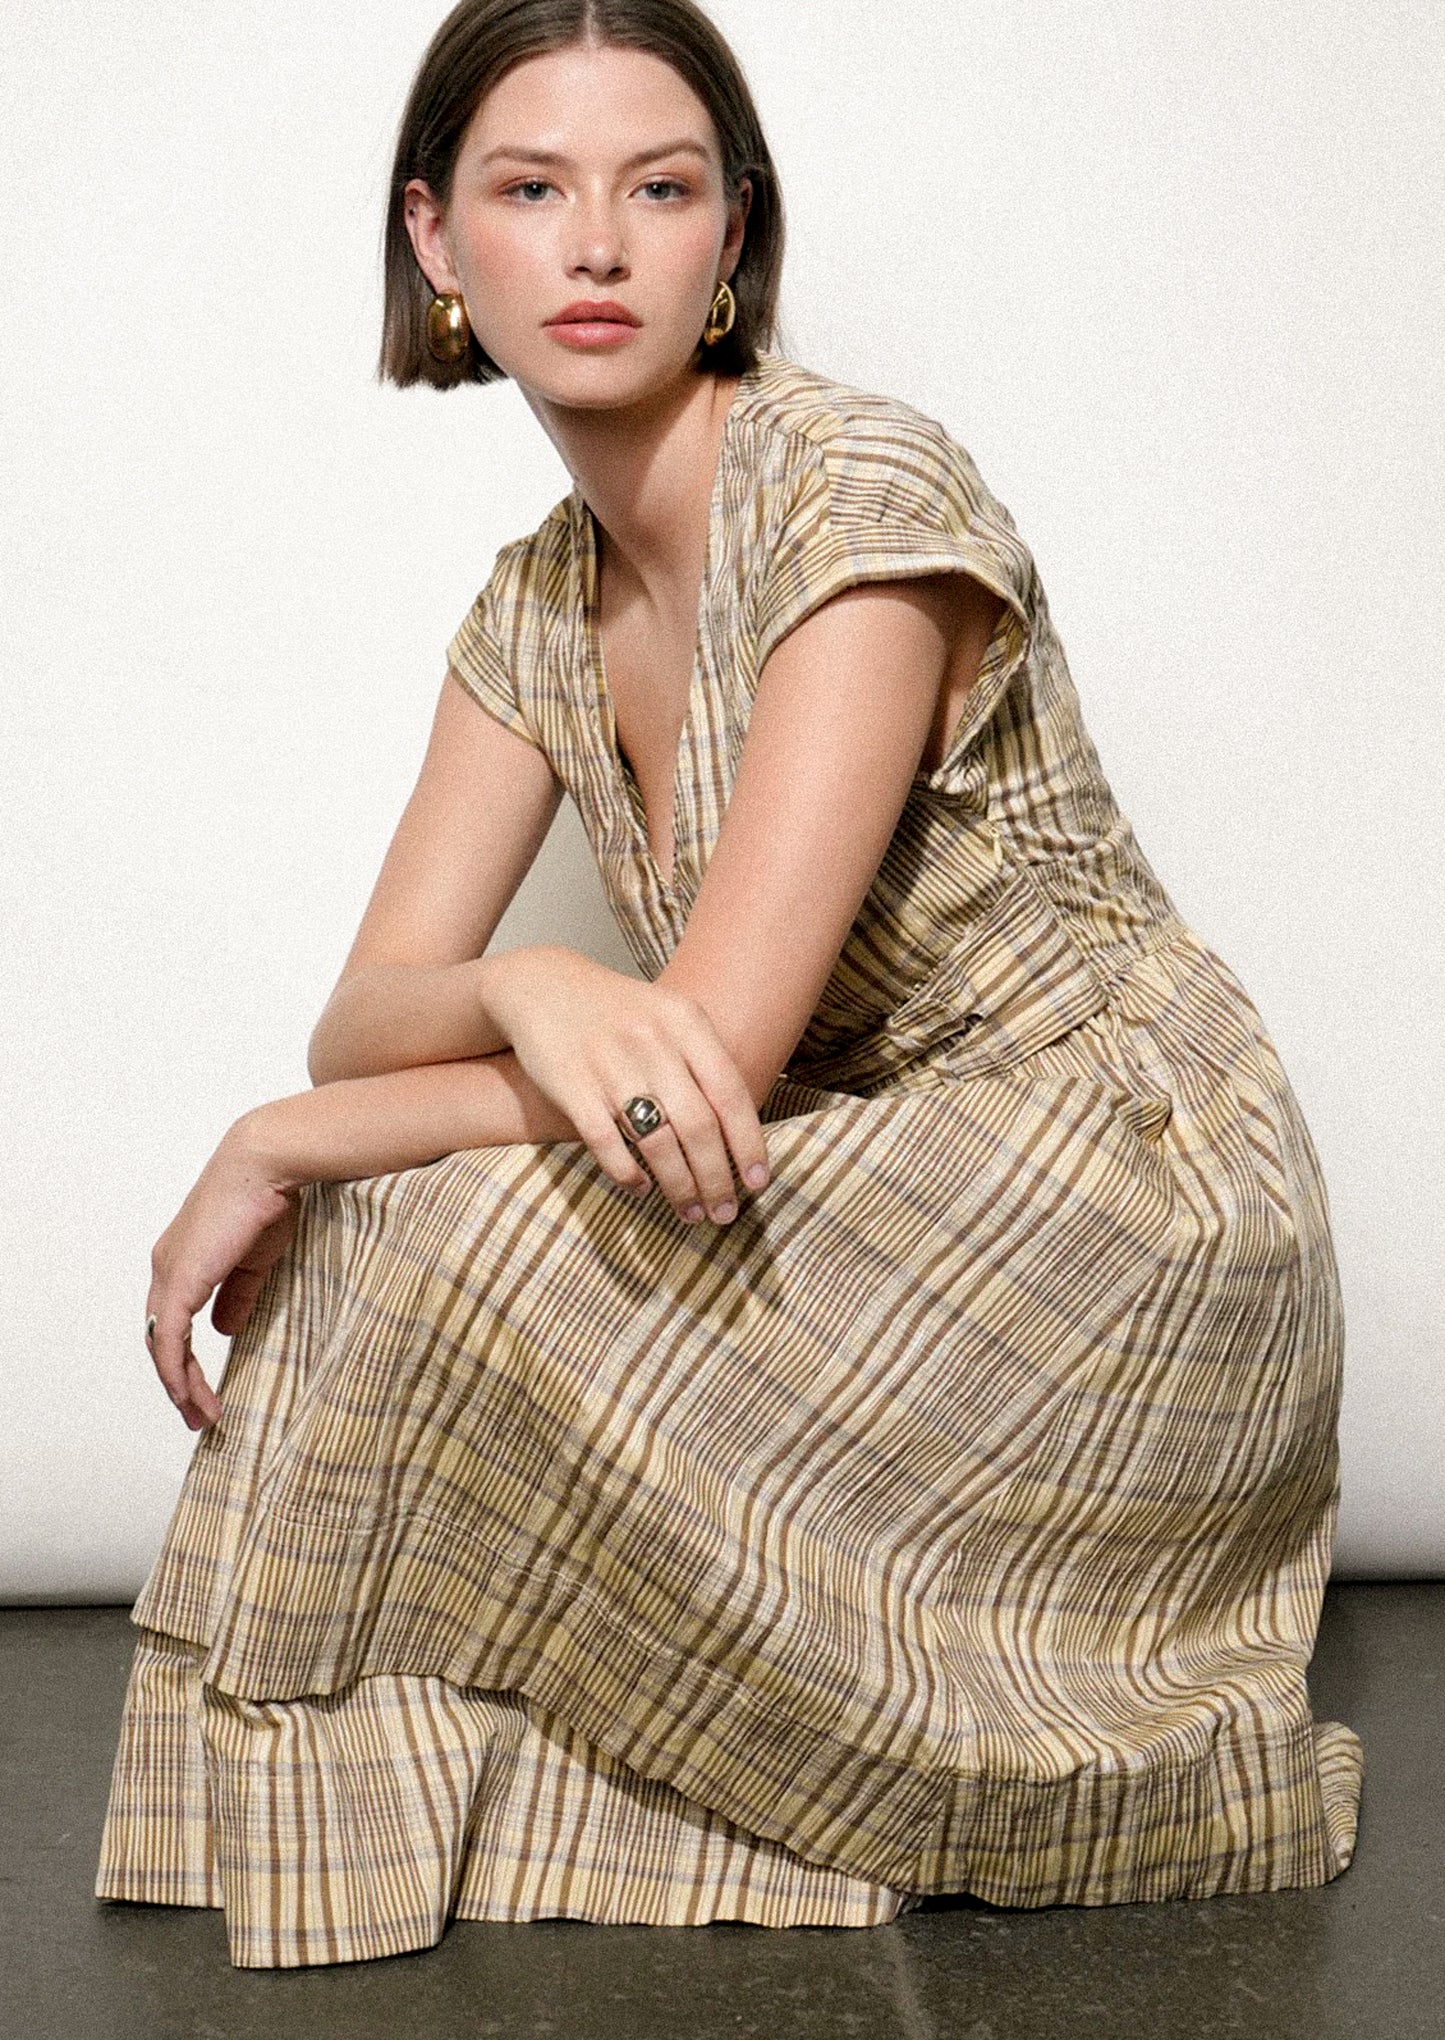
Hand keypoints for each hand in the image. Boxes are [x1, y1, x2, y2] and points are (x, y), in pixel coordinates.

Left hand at [144, 1122, 301, 1429]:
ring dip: (179, 1385)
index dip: (185, 1359)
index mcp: (183, 1260)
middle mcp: (167, 1267)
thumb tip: (224, 1330)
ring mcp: (169, 1274)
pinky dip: (177, 1372)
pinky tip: (189, 1395)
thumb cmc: (267, 1201)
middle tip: (198, 1415)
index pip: (174, 1321)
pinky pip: (170, 1339)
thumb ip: (237, 1295)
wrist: (264, 1165)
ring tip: (200, 1416)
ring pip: (162, 1344)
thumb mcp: (255, 1260)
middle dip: (178, 1382)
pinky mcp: (179, 1280)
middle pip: (162, 1339)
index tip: (204, 1389)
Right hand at [483, 945, 770, 1224]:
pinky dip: (627, 1173)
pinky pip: (606, 1143)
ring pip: (658, 1141)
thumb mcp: (669, 1017)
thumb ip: (704, 1063)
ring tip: (690, 1212)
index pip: (731, 1093)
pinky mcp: (571, 1085)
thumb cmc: (619, 1014)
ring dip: (679, 1186)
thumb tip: (742, 1133)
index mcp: (685, 1021)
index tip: (757, 1183)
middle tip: (724, 1213)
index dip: (749, 1144)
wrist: (543, 988)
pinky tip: (641, 1188)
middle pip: (698, 1126)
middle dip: (716, 1179)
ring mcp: (610, 1064)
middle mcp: (652, 1041)